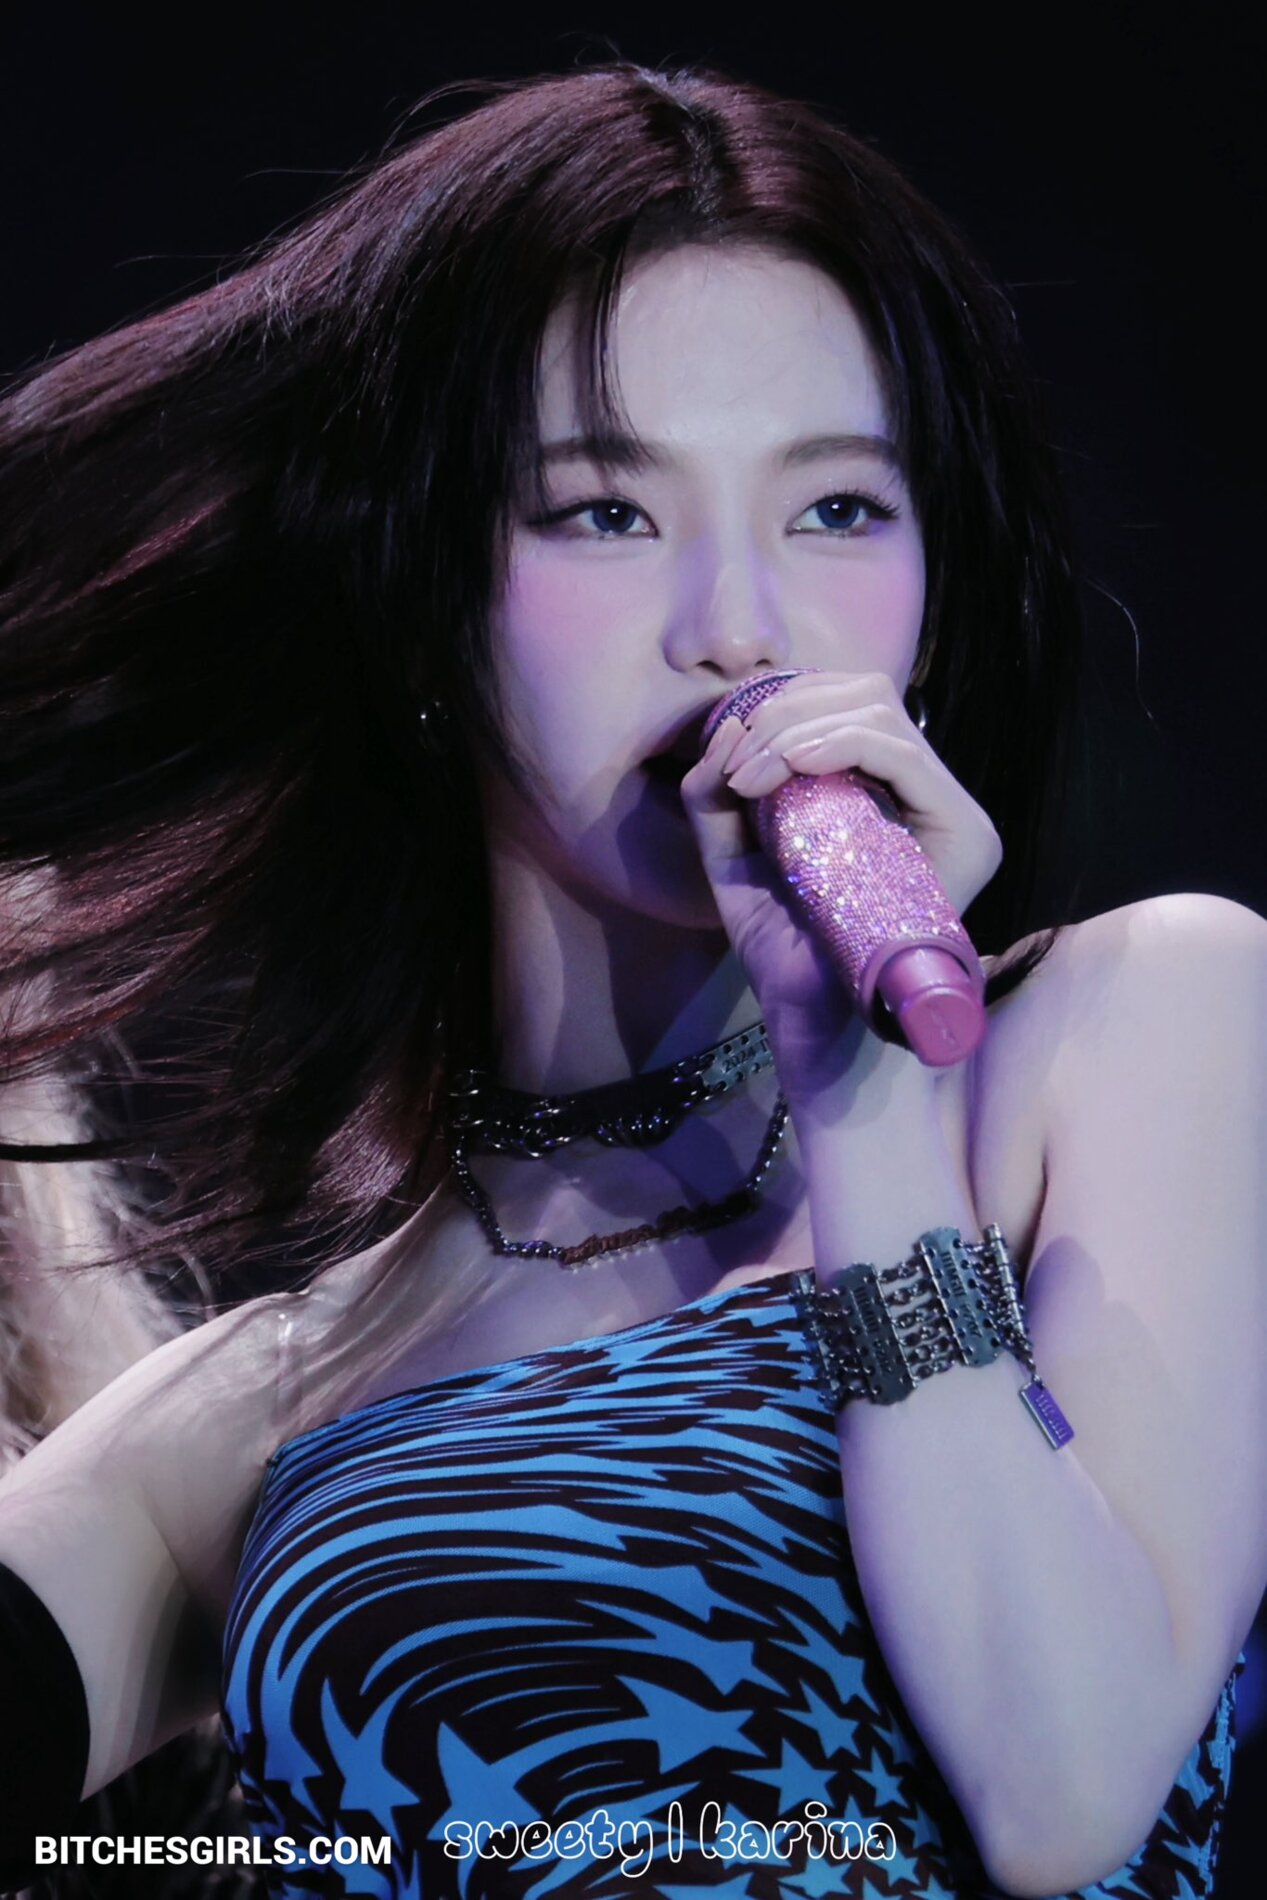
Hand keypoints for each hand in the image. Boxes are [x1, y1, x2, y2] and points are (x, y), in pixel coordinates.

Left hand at [678, 670, 1002, 1066]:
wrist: (820, 1029)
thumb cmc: (785, 955)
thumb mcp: (736, 862)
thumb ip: (720, 799)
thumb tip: (720, 731)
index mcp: (885, 796)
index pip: (846, 707)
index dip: (785, 702)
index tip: (730, 746)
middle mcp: (928, 796)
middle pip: (865, 694)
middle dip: (786, 709)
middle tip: (736, 759)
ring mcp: (952, 811)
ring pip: (878, 711)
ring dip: (796, 729)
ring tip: (750, 774)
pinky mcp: (964, 831)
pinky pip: (896, 751)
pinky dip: (832, 743)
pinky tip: (785, 767)